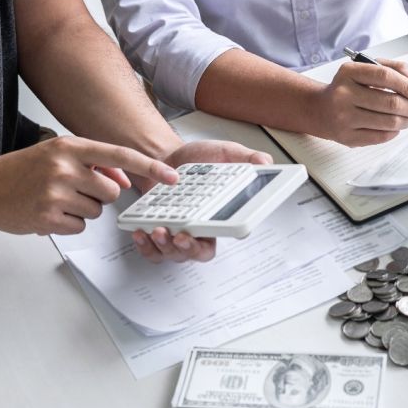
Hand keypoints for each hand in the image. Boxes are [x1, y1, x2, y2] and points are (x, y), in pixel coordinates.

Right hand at [0, 136, 176, 234]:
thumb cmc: (21, 171)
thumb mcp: (58, 154)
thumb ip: (95, 164)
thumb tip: (125, 179)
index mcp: (70, 147)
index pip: (120, 155)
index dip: (150, 166)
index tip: (173, 176)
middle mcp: (65, 167)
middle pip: (112, 191)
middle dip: (99, 195)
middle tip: (73, 190)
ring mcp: (56, 193)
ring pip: (97, 210)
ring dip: (83, 209)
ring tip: (56, 199)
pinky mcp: (48, 217)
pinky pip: (80, 226)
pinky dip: (68, 223)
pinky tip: (48, 212)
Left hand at [131, 140, 273, 263]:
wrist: (165, 157)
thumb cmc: (197, 160)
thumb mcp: (226, 153)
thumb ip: (247, 158)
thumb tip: (266, 163)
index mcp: (220, 214)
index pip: (230, 230)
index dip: (230, 232)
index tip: (227, 227)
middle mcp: (201, 229)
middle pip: (200, 252)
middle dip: (190, 249)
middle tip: (183, 237)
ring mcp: (179, 234)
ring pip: (175, 254)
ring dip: (166, 247)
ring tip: (159, 230)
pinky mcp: (157, 234)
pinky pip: (153, 252)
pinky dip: (146, 246)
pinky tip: (142, 233)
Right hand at [312, 60, 407, 146]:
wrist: (321, 109)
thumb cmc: (349, 88)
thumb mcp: (367, 70)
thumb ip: (395, 70)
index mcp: (349, 72)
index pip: (385, 76)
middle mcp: (343, 94)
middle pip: (390, 102)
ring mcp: (344, 118)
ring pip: (389, 122)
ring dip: (406, 120)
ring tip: (406, 117)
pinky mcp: (347, 137)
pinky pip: (382, 137)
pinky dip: (394, 132)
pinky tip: (392, 126)